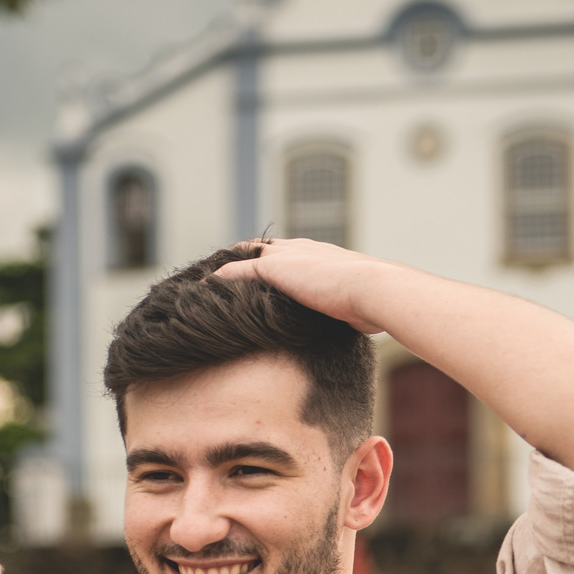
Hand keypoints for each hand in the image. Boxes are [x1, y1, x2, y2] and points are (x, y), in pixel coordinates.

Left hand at [214, 239, 389, 333]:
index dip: (269, 262)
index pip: (287, 253)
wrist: (373, 289)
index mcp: (320, 255)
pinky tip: (199, 288)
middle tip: (222, 275)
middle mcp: (300, 249)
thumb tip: (361, 326)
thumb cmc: (375, 303)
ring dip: (225, 267)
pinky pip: (235, 271)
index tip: (257, 273)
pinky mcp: (273, 269)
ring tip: (204, 282)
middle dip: (241, 258)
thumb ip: (350, 310)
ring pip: (243, 255)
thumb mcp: (360, 306)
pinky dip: (216, 279)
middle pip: (260, 247)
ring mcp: (286, 256)